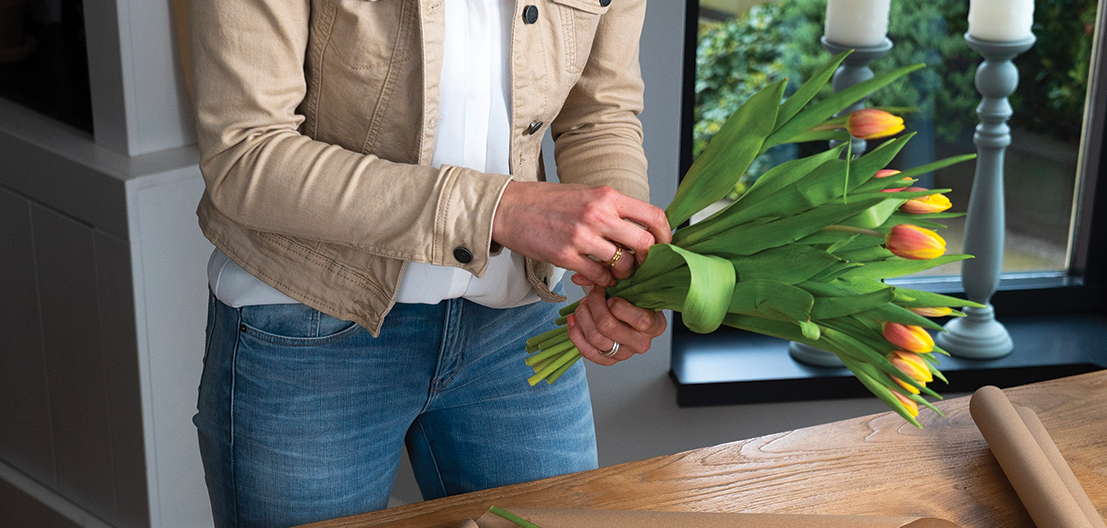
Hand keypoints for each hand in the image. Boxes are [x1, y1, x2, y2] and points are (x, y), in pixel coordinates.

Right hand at [492, 182, 671, 286]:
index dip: (665, 235)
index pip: (653, 215)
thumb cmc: (547, 201)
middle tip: (640, 265)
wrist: (509, 208)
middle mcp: (598, 214)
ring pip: (623, 264)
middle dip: (647, 260)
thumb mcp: (586, 193)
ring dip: (623, 273)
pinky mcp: (566, 256)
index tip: (663, 246)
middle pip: (644, 244)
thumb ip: (613, 208)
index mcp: (607, 195)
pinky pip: (599, 276)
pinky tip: (597, 277)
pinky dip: (602, 281)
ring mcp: (582, 236)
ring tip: (615, 272)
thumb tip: (640, 228)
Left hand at [566, 287, 666, 365]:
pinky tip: (573, 320)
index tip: (610, 294)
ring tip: (584, 305)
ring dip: (583, 316)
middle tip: (592, 294)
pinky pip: (587, 352)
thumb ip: (618, 279)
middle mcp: (641, 343)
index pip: (639, 319)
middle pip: (608, 327)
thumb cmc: (635, 300)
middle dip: (594, 305)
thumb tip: (590, 277)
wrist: (634, 315)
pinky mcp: (609, 360)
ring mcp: (624, 354)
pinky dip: (575, 334)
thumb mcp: (635, 287)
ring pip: (595, 337)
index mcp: (655, 326)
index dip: (618, 305)